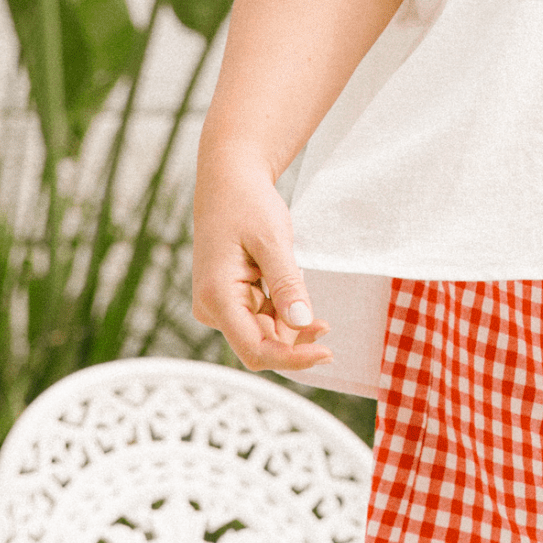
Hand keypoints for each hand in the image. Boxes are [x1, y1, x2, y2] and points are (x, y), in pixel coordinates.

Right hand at [192, 145, 332, 372]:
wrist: (229, 183)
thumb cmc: (248, 205)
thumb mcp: (273, 241)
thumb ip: (287, 284)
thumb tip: (302, 324)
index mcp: (217, 297)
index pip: (254, 350)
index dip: (291, 359)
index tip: (327, 352)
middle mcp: (212, 308)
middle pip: (260, 346)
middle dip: (295, 343)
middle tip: (329, 326)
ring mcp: (219, 306)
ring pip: (263, 334)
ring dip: (292, 328)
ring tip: (314, 305)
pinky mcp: (230, 300)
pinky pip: (261, 319)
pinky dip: (284, 314)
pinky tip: (296, 293)